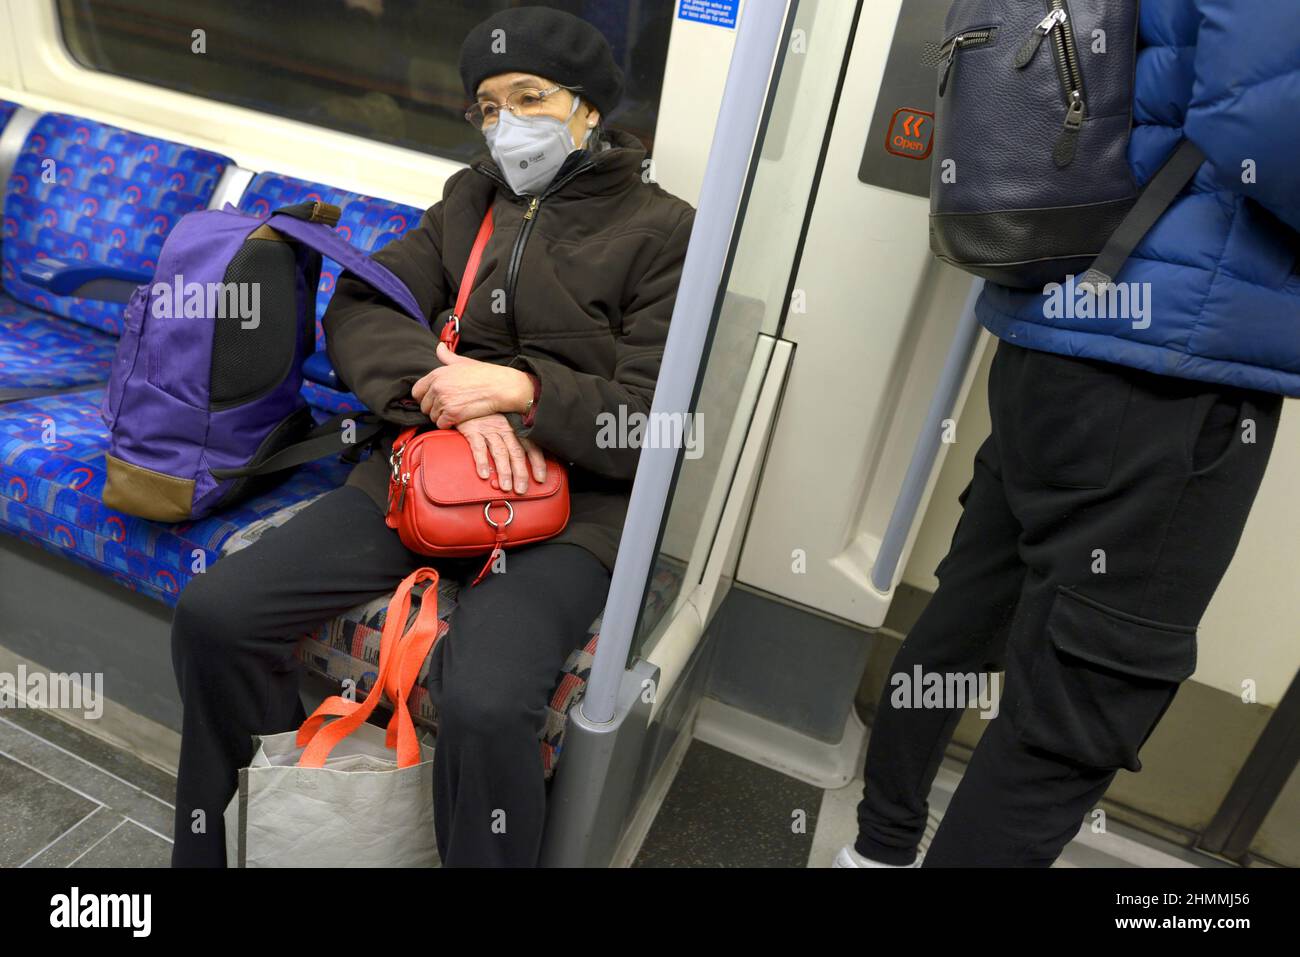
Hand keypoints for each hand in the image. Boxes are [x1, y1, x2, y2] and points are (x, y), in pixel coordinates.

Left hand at [411, 343, 532, 427]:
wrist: (501, 386)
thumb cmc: (485, 374)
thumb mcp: (463, 362)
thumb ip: (447, 356)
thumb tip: (439, 347)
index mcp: (437, 374)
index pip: (417, 391)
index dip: (424, 398)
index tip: (434, 400)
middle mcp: (437, 387)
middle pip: (424, 407)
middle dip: (434, 409)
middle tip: (449, 407)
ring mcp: (444, 401)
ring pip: (432, 417)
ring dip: (442, 417)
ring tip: (456, 411)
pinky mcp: (452, 414)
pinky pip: (441, 424)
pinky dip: (449, 424)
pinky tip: (459, 418)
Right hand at [455, 413, 546, 493]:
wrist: (464, 395)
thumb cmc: (485, 412)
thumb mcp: (502, 420)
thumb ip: (512, 438)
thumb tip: (521, 463)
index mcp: (514, 426)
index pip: (530, 445)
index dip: (537, 462)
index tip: (540, 478)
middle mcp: (504, 427)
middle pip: (516, 452)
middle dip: (520, 473)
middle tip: (522, 489)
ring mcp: (488, 428)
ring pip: (500, 452)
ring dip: (504, 471)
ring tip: (506, 487)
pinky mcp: (472, 429)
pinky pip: (478, 447)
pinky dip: (482, 461)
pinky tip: (484, 474)